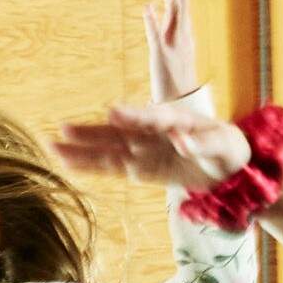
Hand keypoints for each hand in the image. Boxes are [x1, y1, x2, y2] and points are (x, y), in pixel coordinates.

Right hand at [53, 94, 246, 193]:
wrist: (230, 163)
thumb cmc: (228, 146)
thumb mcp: (224, 143)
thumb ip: (203, 143)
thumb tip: (181, 140)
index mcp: (175, 119)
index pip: (151, 117)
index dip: (133, 115)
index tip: (112, 113)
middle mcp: (152, 133)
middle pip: (118, 132)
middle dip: (91, 132)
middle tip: (64, 128)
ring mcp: (144, 150)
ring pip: (108, 150)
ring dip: (82, 149)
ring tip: (52, 145)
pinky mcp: (141, 168)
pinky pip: (113, 168)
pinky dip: (91, 166)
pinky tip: (68, 163)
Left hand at [144, 0, 201, 98]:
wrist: (181, 103)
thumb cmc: (173, 74)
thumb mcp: (168, 44)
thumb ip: (159, 24)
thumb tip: (148, 5)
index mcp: (183, 27)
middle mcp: (182, 32)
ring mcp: (174, 43)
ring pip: (174, 10)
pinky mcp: (162, 57)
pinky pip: (157, 37)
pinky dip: (153, 22)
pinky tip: (147, 8)